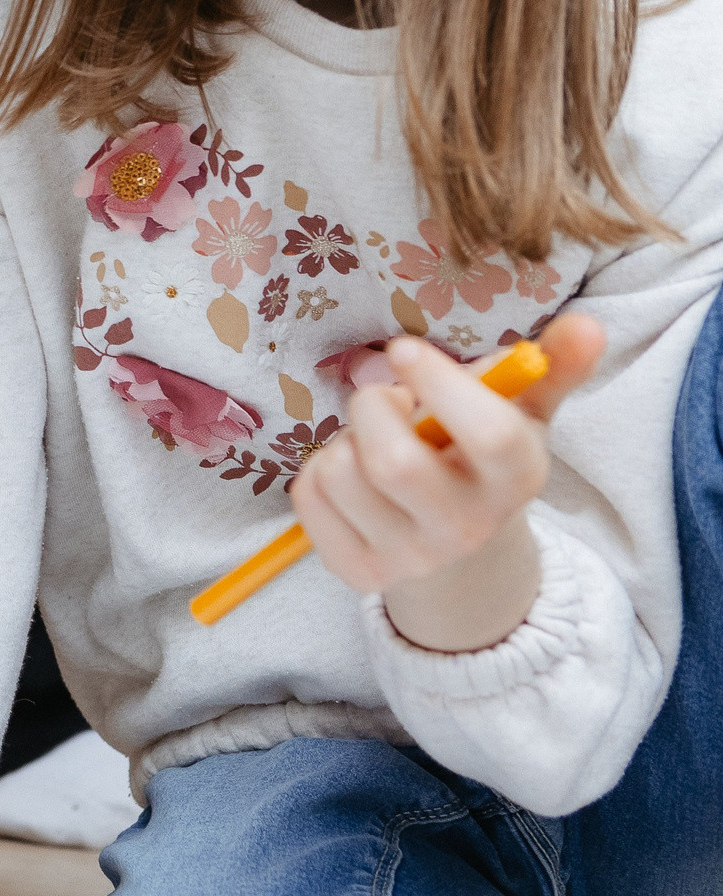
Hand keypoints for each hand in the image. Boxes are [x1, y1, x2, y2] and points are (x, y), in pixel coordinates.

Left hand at [293, 316, 604, 651]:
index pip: (490, 434)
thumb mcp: (522, 414)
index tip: (406, 351)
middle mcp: (466, 527)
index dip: (441, 383)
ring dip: (343, 439)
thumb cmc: (480, 462)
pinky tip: (350, 476)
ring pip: (340, 474)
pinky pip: (308, 497)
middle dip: (374, 408)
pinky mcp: (357, 571)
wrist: (458, 554)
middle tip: (387, 401)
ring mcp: (408, 557)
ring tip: (372, 443)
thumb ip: (551, 367)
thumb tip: (587, 325)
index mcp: (515, 479)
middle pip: (395, 463)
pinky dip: (316, 471)